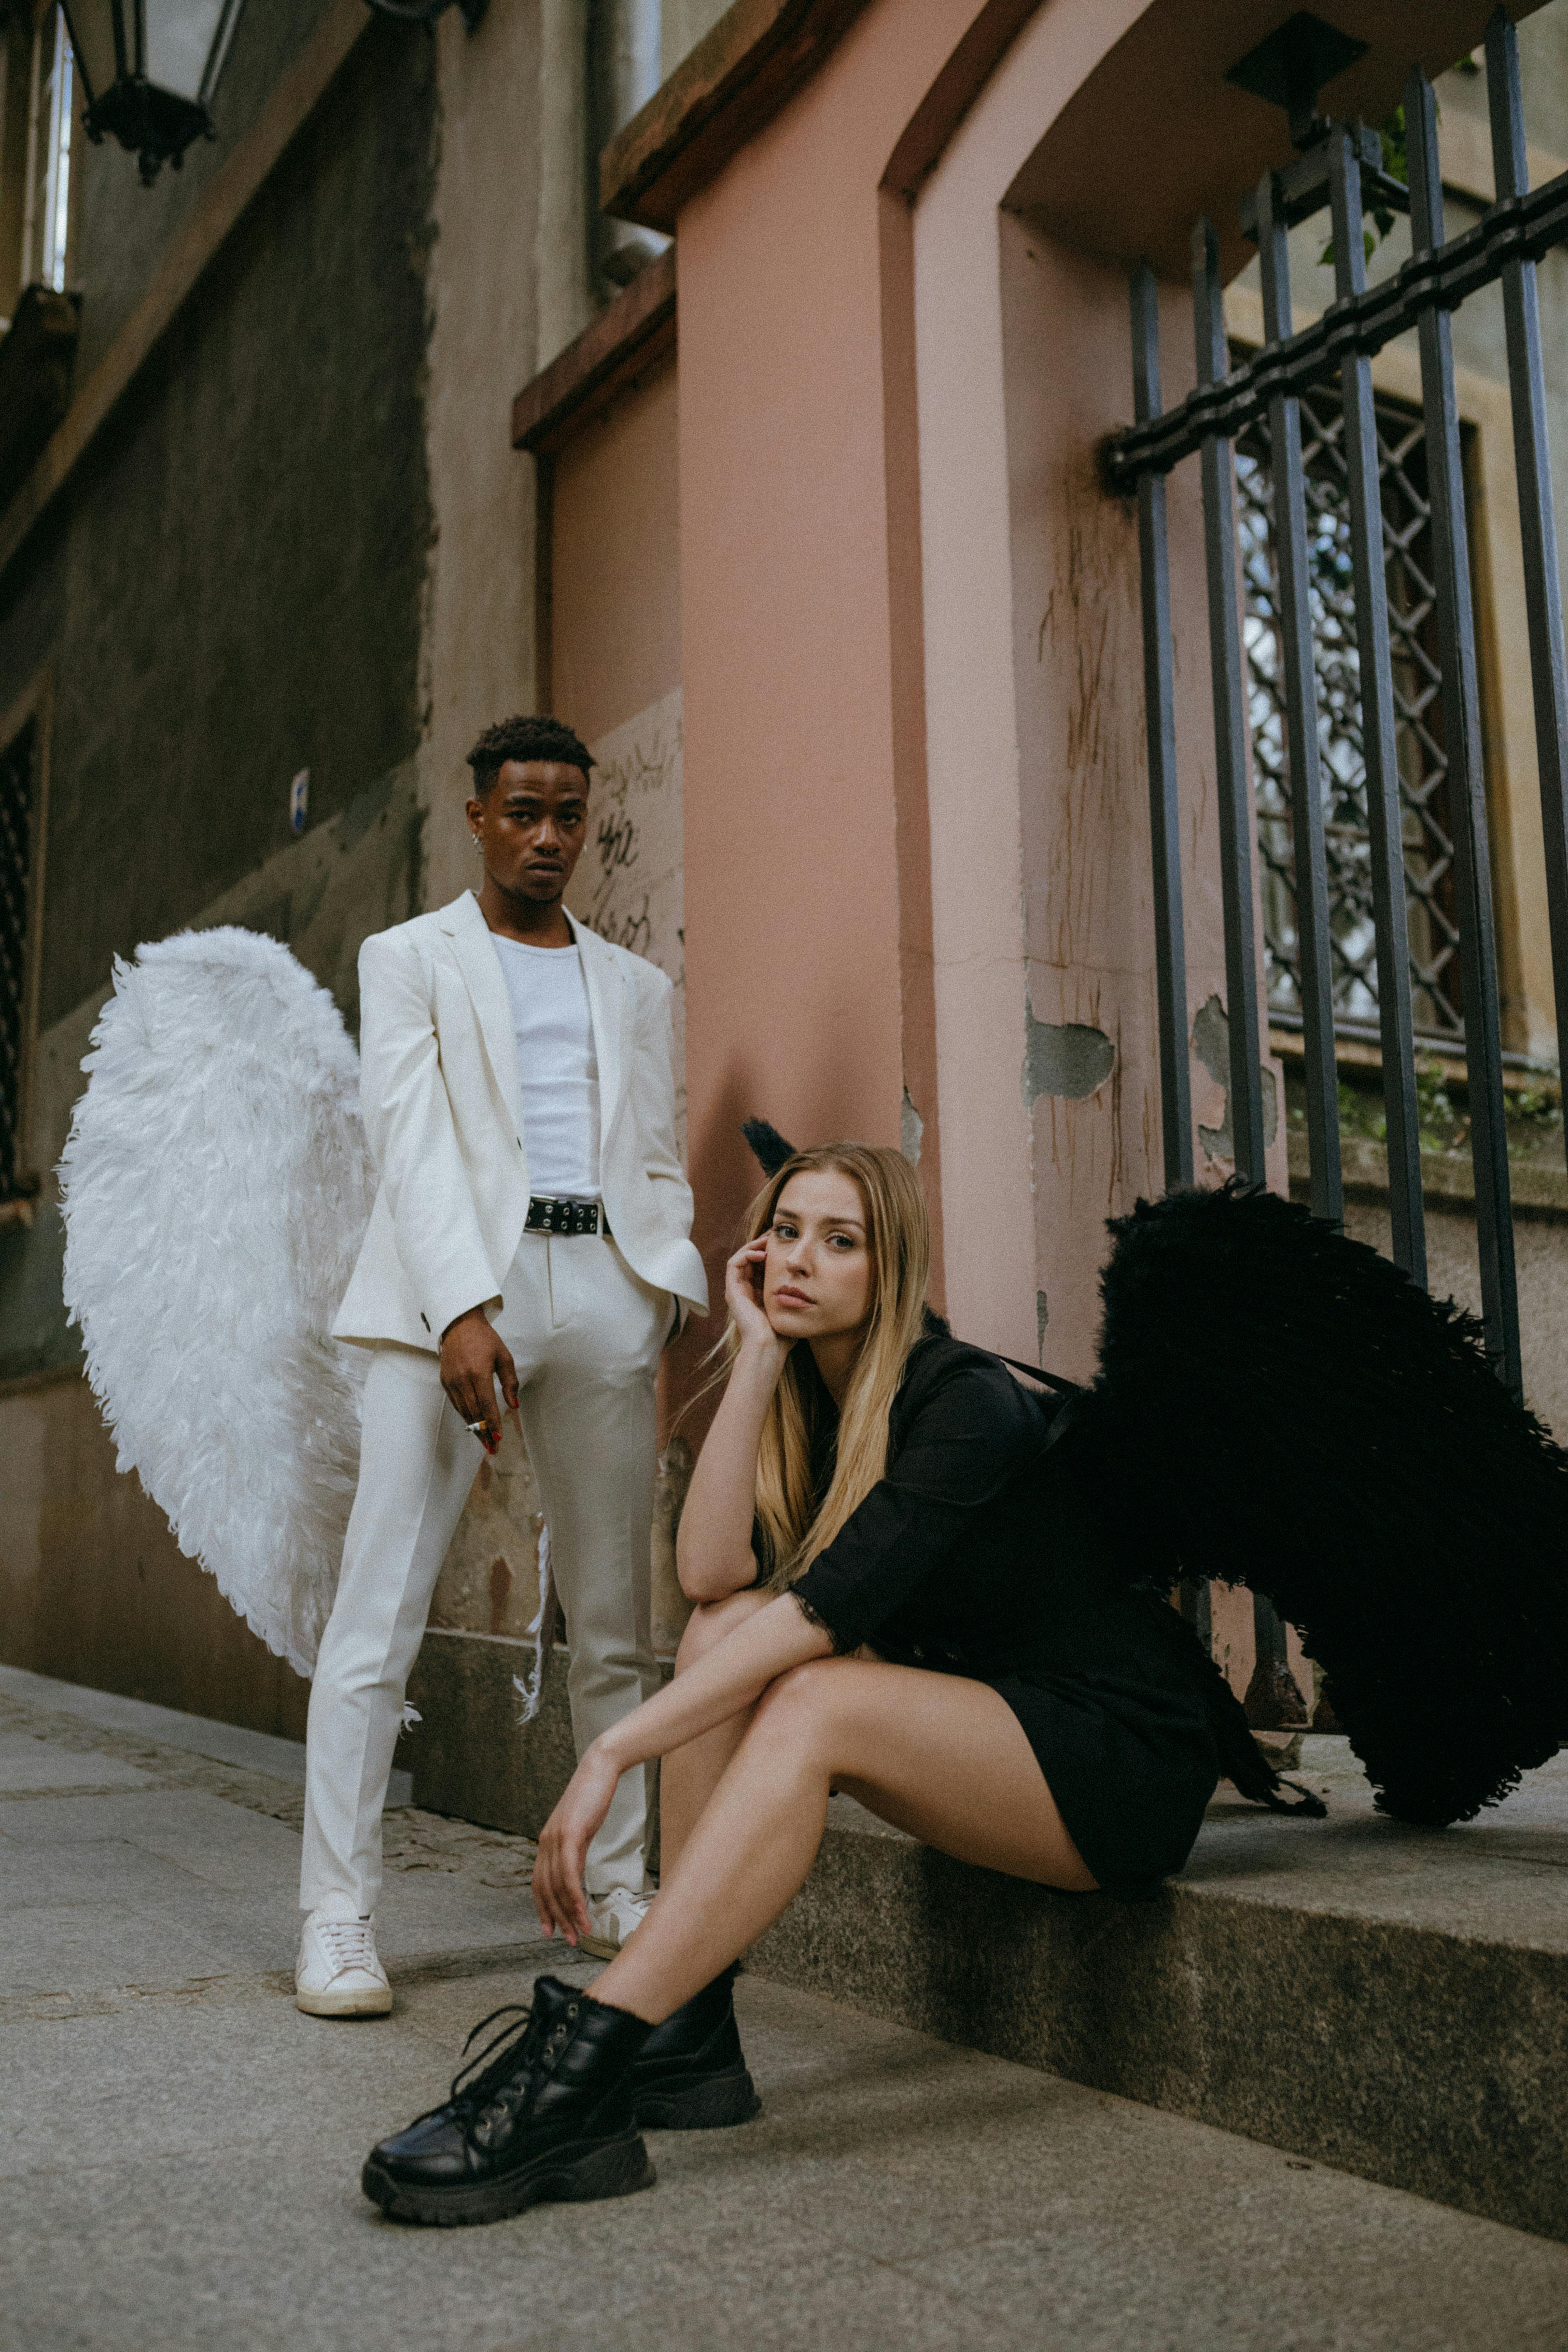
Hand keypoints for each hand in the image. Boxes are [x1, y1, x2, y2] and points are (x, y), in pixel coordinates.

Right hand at [439, 1307, 518, 1448]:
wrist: (459, 1325)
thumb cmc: (484, 1339)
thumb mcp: (504, 1356)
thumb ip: (510, 1382)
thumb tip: (514, 1405)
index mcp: (478, 1372)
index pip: (486, 1405)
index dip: (493, 1423)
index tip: (498, 1438)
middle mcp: (462, 1379)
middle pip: (474, 1413)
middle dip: (484, 1432)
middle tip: (492, 1448)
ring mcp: (451, 1381)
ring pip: (463, 1411)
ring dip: (474, 1428)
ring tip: (485, 1441)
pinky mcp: (444, 1381)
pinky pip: (456, 1404)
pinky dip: (465, 1415)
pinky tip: (474, 1424)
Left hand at [532, 1744, 623, 1943]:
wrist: (600, 1767)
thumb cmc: (594, 1796)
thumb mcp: (582, 1828)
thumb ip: (575, 1850)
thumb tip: (575, 1873)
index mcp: (547, 1841)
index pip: (539, 1883)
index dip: (543, 1909)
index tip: (551, 1930)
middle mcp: (546, 1842)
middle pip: (545, 1890)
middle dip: (557, 1918)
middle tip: (570, 1939)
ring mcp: (555, 1838)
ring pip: (556, 1886)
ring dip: (569, 1913)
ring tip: (581, 1933)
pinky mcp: (570, 1834)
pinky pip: (569, 1873)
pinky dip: (575, 1897)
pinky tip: (583, 1912)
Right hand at [725, 1240, 785, 1354]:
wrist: (769, 1347)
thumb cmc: (783, 1335)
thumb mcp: (792, 1309)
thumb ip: (796, 1298)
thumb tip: (812, 1288)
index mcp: (759, 1294)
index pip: (761, 1265)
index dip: (771, 1252)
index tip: (785, 1241)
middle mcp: (746, 1290)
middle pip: (750, 1259)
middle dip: (762, 1244)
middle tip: (776, 1234)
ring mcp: (737, 1291)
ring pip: (741, 1258)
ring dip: (754, 1246)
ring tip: (768, 1240)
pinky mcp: (732, 1291)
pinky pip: (734, 1264)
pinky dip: (746, 1254)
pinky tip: (762, 1252)